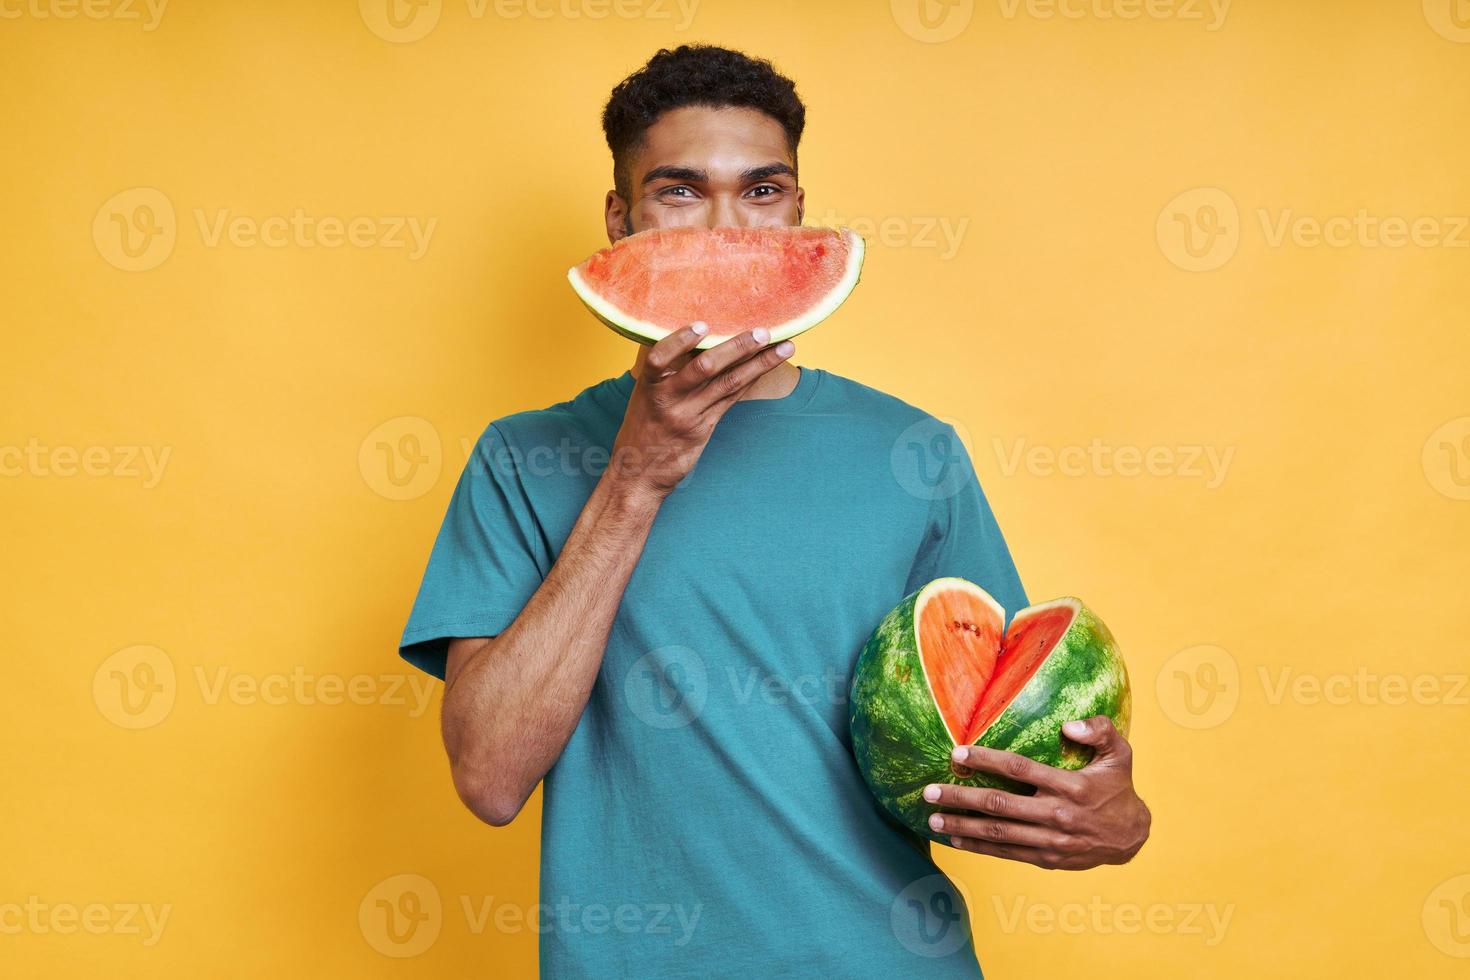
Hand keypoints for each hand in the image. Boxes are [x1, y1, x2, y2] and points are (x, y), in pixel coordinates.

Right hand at [609, 323, 793, 496]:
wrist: (639, 472)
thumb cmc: (642, 426)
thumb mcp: (643, 394)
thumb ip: (662, 368)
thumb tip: (688, 333)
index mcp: (648, 385)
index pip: (660, 357)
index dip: (680, 341)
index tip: (702, 325)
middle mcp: (668, 399)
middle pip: (704, 368)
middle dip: (737, 347)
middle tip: (763, 331)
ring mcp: (689, 415)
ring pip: (728, 383)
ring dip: (758, 363)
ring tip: (784, 348)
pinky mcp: (704, 427)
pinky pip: (731, 399)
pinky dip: (750, 379)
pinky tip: (766, 366)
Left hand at [922, 716, 1150, 869]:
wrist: (1131, 836)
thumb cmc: (1118, 787)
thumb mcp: (1119, 753)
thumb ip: (1099, 731)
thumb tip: (1068, 725)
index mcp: (1070, 786)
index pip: (1020, 769)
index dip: (986, 760)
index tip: (958, 754)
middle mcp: (1057, 814)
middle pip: (1000, 805)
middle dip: (961, 797)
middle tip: (929, 791)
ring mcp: (1051, 840)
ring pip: (999, 833)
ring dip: (962, 826)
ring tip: (932, 818)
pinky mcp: (1047, 858)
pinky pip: (1007, 852)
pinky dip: (979, 847)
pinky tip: (955, 840)